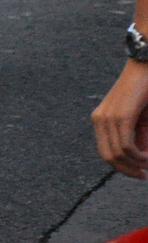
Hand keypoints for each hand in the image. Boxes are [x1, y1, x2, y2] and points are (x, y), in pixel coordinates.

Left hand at [94, 60, 147, 177]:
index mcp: (101, 120)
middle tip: (144, 175)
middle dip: (127, 170)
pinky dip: (139, 156)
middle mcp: (100, 119)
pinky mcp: (121, 116)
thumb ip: (138, 137)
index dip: (121, 167)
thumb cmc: (145, 92)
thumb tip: (139, 157)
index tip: (140, 174)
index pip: (105, 152)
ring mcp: (108, 117)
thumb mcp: (140, 120)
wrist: (145, 66)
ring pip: (117, 153)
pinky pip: (126, 145)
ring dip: (136, 163)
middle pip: (108, 157)